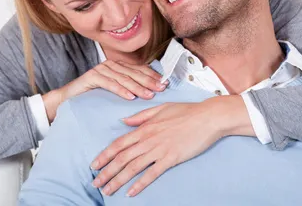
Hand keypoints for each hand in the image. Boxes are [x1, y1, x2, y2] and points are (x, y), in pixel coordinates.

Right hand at [42, 60, 166, 121]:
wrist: (67, 100)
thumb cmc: (92, 98)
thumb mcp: (114, 92)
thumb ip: (129, 88)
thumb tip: (152, 91)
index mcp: (118, 66)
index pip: (139, 69)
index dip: (153, 76)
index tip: (165, 83)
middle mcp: (111, 65)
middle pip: (134, 73)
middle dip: (149, 81)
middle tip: (161, 89)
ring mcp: (101, 69)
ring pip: (124, 78)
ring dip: (138, 87)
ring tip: (149, 95)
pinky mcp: (92, 76)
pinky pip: (110, 83)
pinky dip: (121, 90)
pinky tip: (130, 97)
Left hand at [90, 95, 253, 196]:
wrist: (208, 117)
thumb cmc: (186, 111)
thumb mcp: (160, 109)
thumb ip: (141, 116)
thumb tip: (124, 122)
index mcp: (144, 128)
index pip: (119, 144)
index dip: (104, 155)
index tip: (94, 165)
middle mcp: (148, 140)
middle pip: (122, 158)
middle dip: (106, 172)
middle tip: (95, 183)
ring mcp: (159, 150)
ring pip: (133, 168)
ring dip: (118, 180)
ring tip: (107, 190)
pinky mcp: (171, 158)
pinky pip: (152, 174)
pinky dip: (140, 184)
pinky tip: (131, 193)